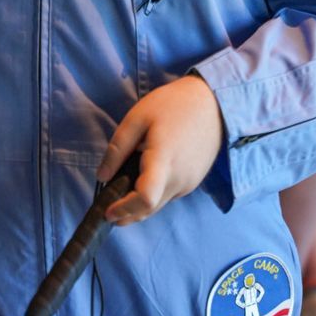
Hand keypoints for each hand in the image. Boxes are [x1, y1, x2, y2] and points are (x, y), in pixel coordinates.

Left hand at [97, 75, 223, 225]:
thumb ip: (117, 149)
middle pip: (150, 208)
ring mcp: (190, 182)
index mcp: (163, 160)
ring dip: (140, 205)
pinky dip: (154, 195)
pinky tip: (146, 179)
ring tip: (123, 190)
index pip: (145, 199)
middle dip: (127, 213)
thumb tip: (102, 176)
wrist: (213, 102)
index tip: (107, 212)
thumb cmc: (172, 105)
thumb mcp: (137, 118)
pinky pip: (169, 195)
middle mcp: (180, 178)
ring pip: (159, 204)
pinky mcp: (195, 181)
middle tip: (107, 206)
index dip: (124, 210)